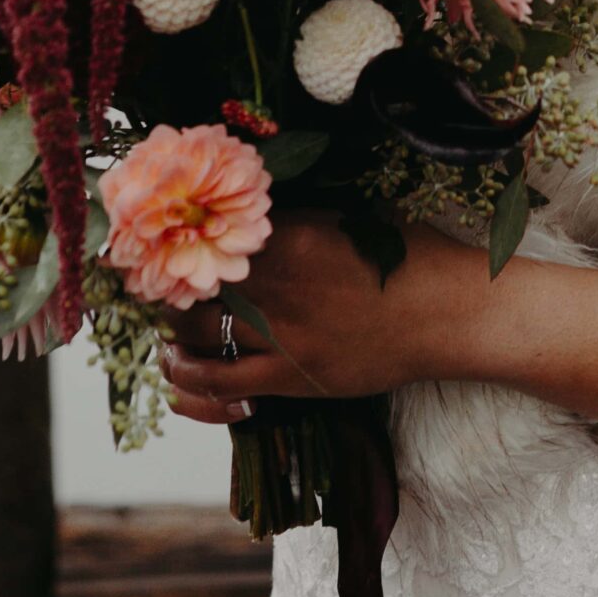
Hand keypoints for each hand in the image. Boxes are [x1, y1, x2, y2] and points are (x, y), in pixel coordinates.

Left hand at [161, 209, 496, 424]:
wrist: (448, 312)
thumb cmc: (406, 254)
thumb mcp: (348, 217)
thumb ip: (294, 220)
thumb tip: (241, 211)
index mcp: (290, 236)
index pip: (210, 235)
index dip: (177, 239)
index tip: (155, 240)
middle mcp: (278, 285)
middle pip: (193, 284)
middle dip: (163, 286)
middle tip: (149, 286)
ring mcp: (284, 335)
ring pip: (200, 335)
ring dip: (171, 333)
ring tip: (162, 331)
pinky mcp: (295, 378)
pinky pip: (225, 385)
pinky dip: (190, 382)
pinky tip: (174, 376)